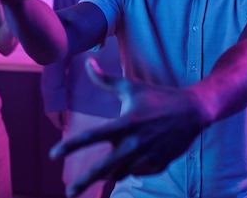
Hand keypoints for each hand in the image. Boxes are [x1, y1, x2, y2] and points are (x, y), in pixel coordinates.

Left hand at [50, 59, 207, 196]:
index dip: (70, 146)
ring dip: (111, 171)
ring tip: (108, 167)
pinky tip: (138, 155)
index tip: (53, 154)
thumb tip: (88, 62)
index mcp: (125, 123)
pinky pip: (137, 172)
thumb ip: (106, 80)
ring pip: (120, 172)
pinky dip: (131, 167)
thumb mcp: (132, 87)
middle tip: (69, 192)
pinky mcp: (158, 166)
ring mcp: (147, 157)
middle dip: (84, 183)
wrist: (193, 112)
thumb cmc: (159, 97)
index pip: (92, 137)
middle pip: (103, 168)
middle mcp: (134, 143)